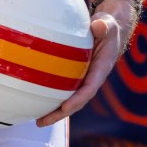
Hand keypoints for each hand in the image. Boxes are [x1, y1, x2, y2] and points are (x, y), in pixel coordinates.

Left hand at [36, 9, 129, 126]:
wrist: (109, 29)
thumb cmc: (108, 27)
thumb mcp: (108, 24)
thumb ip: (104, 26)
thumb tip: (99, 26)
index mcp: (101, 69)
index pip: (89, 88)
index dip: (78, 99)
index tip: (65, 108)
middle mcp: (91, 78)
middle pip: (77, 101)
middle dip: (61, 113)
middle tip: (42, 122)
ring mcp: (83, 78)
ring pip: (69, 98)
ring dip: (55, 110)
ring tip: (38, 121)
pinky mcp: (75, 75)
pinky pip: (63, 88)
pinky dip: (52, 96)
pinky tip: (37, 101)